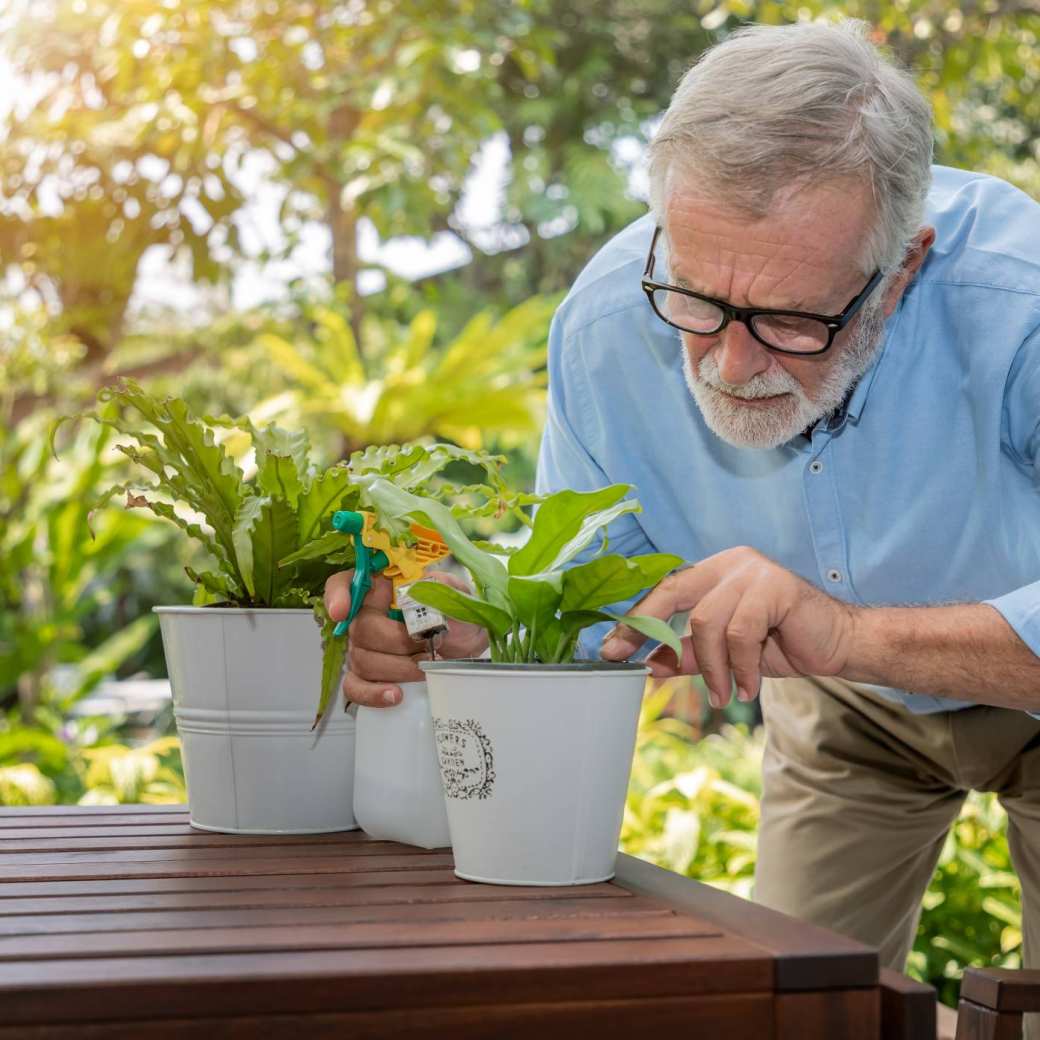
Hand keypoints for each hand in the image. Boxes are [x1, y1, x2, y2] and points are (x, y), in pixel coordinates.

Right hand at [323, 570, 488, 707]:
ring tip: (424, 668)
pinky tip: (395, 695)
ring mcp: (363, 648)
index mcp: (382, 588)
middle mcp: (366, 617)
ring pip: (361, 660)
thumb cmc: (456, 617)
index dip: (337, 595)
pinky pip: (355, 688)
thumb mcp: (457, 594)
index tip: (342, 612)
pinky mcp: (368, 677)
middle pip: (359, 629)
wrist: (468, 649)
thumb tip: (425, 586)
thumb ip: (442, 585)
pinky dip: (373, 694)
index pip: (345, 583)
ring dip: (397, 668)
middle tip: (426, 645)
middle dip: (396, 641)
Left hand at [599, 546, 856, 708]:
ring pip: (707, 621)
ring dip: (713, 667)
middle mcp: (730, 563)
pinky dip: (740, 666)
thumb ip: (688, 654)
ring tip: (725, 693)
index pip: (663, 591)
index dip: (636, 621)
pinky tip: (748, 686)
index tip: (611, 651)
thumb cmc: (783, 644)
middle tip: (639, 667)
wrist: (840, 645)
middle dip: (650, 631)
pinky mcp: (775, 585)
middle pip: (673, 592)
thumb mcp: (724, 654)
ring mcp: (753, 570)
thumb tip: (646, 664)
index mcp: (714, 571)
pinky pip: (740, 632)